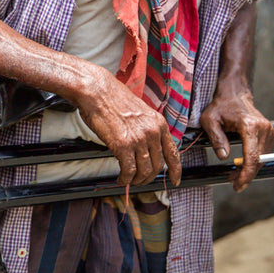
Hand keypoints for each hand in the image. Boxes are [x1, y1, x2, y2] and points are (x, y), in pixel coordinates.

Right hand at [77, 67, 181, 189]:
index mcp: (159, 123)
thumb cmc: (113, 99)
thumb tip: (146, 148)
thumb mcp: (140, 112)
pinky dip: (125, 179)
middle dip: (149, 178)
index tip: (175, 180)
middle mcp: (152, 132)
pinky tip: (121, 179)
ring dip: (137, 180)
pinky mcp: (123, 145)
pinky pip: (129, 170)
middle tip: (140, 181)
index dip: (175, 170)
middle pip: (158, 166)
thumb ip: (147, 129)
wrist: (97, 91)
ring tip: (129, 181)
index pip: (173, 153)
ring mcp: (138, 139)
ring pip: (144, 171)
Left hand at [199, 89, 273, 190]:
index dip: (246, 174)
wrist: (234, 94)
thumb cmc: (220, 106)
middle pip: (259, 161)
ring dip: (250, 169)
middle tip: (232, 181)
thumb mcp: (209, 120)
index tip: (238, 186)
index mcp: (250, 126)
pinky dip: (253, 162)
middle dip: (246, 175)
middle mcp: (264, 129)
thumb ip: (216, 138)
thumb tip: (224, 157)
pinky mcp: (270, 133)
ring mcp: (269, 131)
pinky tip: (241, 164)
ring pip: (262, 159)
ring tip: (234, 173)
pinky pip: (263, 153)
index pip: (252, 157)